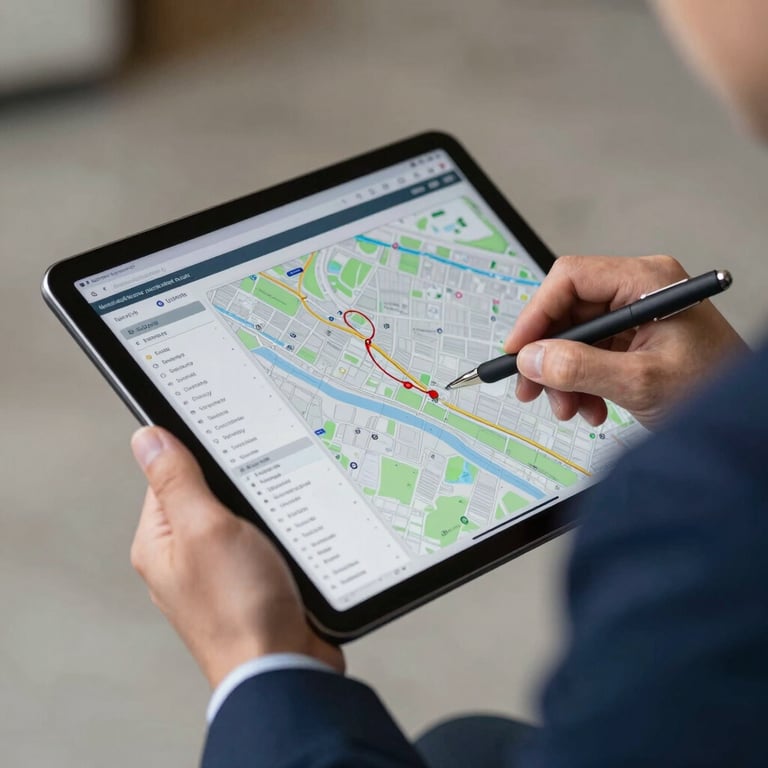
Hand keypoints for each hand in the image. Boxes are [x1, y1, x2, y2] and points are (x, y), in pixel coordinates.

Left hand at [129, 426, 344, 687]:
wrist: (283, 667)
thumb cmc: (239, 607)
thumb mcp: (205, 528)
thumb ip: (177, 480)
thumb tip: (148, 438)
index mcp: (159, 543)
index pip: (168, 475)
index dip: (198, 454)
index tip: (228, 441)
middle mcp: (184, 558)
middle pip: (208, 495)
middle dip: (237, 485)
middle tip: (262, 480)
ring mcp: (219, 573)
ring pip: (240, 518)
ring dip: (262, 510)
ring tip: (280, 514)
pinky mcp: (251, 584)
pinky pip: (262, 543)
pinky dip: (278, 534)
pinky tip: (293, 536)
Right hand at [504, 255, 746, 429]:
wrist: (745, 422)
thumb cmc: (714, 391)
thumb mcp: (640, 382)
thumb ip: (580, 368)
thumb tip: (532, 359)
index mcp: (646, 281)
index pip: (571, 278)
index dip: (537, 313)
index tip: (518, 349)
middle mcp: (638, 291)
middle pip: (568, 310)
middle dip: (548, 355)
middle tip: (530, 388)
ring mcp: (635, 316)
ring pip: (574, 337)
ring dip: (562, 376)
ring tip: (568, 407)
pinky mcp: (633, 340)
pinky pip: (589, 355)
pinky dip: (580, 383)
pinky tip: (590, 407)